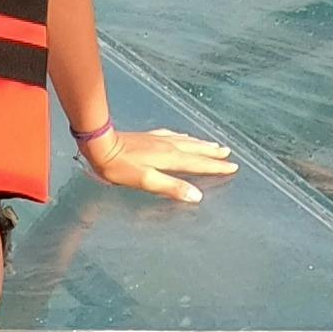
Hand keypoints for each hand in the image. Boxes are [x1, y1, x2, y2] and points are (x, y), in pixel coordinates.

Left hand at [76, 125, 236, 203]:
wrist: (100, 144)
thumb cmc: (120, 167)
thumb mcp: (146, 181)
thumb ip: (171, 187)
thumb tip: (197, 196)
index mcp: (170, 158)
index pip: (198, 163)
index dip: (215, 166)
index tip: (232, 166)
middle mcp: (168, 146)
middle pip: (195, 150)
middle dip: (212, 153)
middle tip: (228, 153)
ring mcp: (158, 139)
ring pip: (186, 141)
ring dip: (201, 144)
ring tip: (214, 145)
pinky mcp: (148, 136)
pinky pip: (173, 135)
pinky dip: (183, 137)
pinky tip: (183, 136)